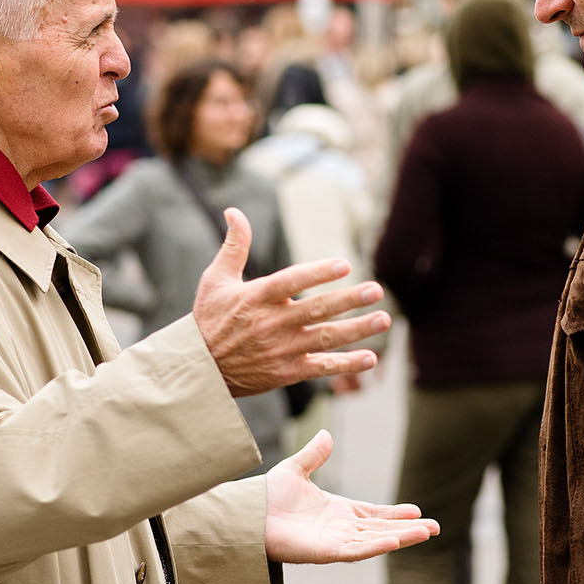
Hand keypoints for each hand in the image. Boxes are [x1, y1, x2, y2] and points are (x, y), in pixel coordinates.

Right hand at [194, 208, 390, 396]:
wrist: (199, 369)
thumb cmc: (209, 318)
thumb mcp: (215, 279)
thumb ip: (234, 245)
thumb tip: (234, 211)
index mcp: (256, 297)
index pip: (291, 282)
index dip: (318, 274)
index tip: (344, 264)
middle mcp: (271, 323)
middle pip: (317, 310)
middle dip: (349, 300)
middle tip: (377, 289)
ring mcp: (281, 349)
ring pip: (325, 338)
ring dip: (357, 329)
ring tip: (384, 319)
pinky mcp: (286, 372)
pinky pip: (321, 367)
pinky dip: (346, 364)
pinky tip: (370, 358)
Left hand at [264, 430, 437, 562]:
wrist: (246, 514)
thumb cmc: (265, 498)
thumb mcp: (295, 469)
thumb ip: (313, 454)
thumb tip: (326, 435)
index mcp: (336, 511)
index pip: (373, 513)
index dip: (395, 513)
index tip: (417, 511)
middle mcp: (339, 529)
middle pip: (381, 529)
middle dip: (408, 530)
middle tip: (435, 528)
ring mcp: (333, 542)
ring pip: (375, 541)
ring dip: (401, 537)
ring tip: (427, 533)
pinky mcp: (324, 552)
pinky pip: (355, 550)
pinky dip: (376, 546)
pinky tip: (395, 541)